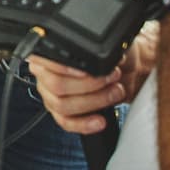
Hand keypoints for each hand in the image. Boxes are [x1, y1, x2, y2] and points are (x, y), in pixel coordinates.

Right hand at [29, 26, 156, 133]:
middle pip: (56, 85)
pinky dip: (85, 124)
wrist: (126, 71)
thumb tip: (109, 57)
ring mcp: (51, 95)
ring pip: (62, 105)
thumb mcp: (108, 45)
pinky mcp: (61, 113)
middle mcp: (45, 73)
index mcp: (48, 53)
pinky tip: (99, 120)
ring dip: (93, 101)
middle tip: (110, 78)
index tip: (88, 70)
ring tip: (114, 93)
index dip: (64, 67)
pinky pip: (66, 122)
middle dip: (89, 85)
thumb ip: (102, 49)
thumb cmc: (113, 57)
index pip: (43, 60)